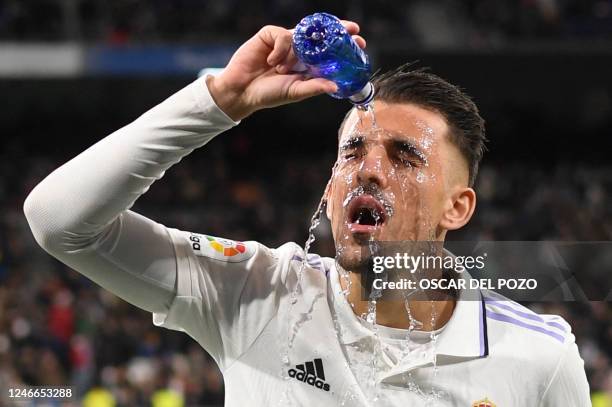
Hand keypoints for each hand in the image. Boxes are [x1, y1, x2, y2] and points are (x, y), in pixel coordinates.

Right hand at [207, 21, 365, 120]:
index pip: (328, 49)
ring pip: (299, 36)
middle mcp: (297, 51)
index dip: (342, 43)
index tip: (360, 40)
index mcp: (306, 64)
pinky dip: (280, 49)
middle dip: (334, 30)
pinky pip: (281, 35)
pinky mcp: (268, 36)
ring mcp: (283, 42)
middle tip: (350, 29)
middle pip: (319, 34)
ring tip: (283, 69)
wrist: (242, 92)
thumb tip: (336, 86)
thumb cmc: (268, 94)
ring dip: (294, 53)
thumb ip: (315, 87)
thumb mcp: (295, 92)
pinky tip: (272, 62)